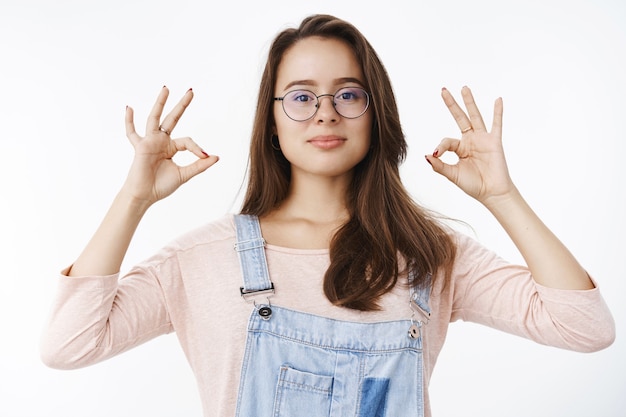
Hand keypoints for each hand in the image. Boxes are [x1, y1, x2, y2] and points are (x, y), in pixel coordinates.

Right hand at [123, 87, 218, 204]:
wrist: (145, 196)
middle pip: (173, 119)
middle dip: (182, 105)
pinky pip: (132, 133)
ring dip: (160, 103)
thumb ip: (199, 165)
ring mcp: (150, 142)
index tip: (204, 156)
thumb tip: (216, 157)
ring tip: (166, 88)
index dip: (197, 148)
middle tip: (191, 91)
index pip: (188, 141)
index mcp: (172, 147)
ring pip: (155, 118)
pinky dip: (129, 121)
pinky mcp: (140, 147)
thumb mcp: (185, 175)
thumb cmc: (161, 186)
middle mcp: (161, 141)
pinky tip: (129, 108)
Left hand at [425, 86, 514, 205]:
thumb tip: (427, 156)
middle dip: (451, 105)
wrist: (491, 193)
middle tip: (443, 90)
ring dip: (469, 102)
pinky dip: (497, 112)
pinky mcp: (494, 142)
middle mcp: (470, 141)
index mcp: (459, 148)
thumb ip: (439, 166)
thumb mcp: (452, 175)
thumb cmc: (472, 185)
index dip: (441, 147)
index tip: (437, 154)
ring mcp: (482, 140)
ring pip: (475, 117)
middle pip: (459, 118)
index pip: (447, 141)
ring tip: (464, 88)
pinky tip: (498, 100)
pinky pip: (496, 124)